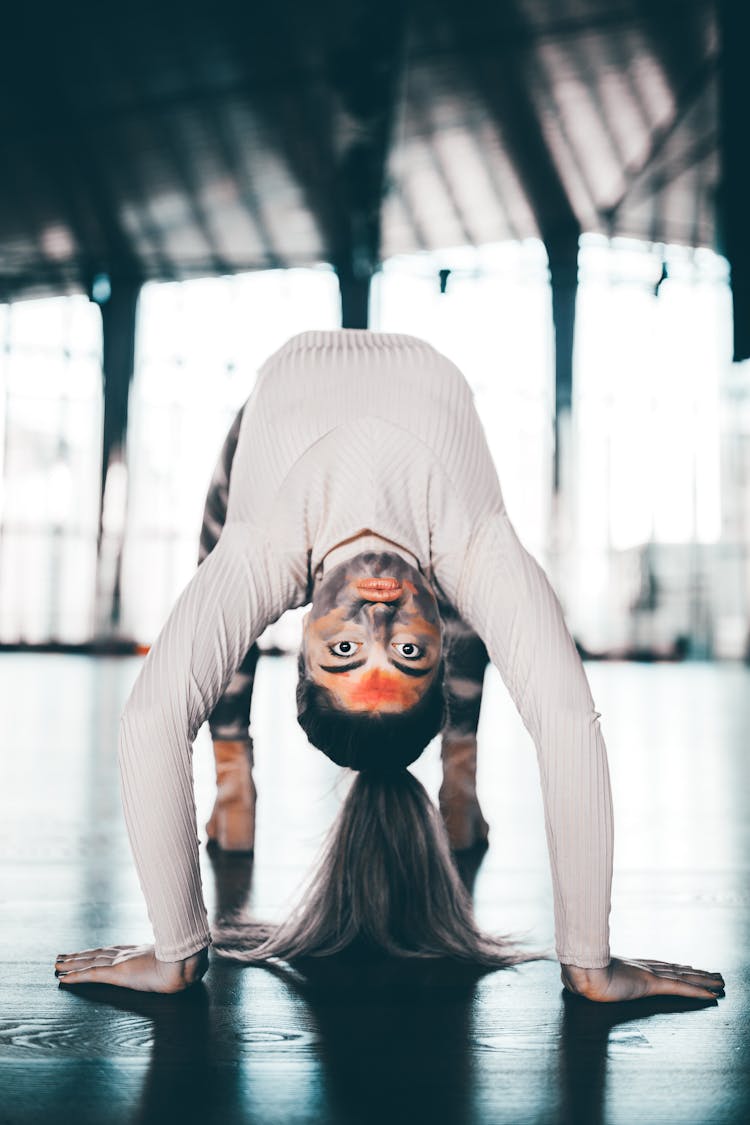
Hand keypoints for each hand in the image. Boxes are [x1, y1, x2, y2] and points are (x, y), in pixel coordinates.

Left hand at [54, 944, 208, 993]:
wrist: (187, 964)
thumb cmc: (189, 963)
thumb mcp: (184, 962)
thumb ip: (184, 962)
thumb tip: (196, 965)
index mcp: (140, 952)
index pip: (112, 951)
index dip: (97, 952)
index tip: (85, 953)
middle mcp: (127, 954)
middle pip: (97, 954)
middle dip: (79, 956)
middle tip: (61, 957)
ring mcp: (121, 963)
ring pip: (90, 962)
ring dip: (72, 964)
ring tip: (56, 965)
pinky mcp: (117, 973)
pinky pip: (91, 975)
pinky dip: (76, 976)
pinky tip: (63, 978)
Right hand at [561, 957, 724, 1002]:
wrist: (580, 972)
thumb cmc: (576, 975)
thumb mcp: (580, 978)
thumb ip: (580, 979)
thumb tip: (570, 981)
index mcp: (628, 967)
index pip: (658, 966)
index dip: (675, 967)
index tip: (687, 966)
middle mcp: (643, 968)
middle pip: (676, 969)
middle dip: (695, 972)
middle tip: (713, 973)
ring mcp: (649, 975)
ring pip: (684, 977)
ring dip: (704, 980)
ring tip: (721, 982)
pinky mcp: (652, 984)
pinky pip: (680, 988)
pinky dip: (698, 991)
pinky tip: (712, 994)